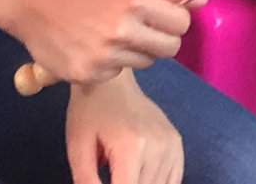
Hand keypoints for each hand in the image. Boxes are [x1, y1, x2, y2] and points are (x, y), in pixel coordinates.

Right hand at [8, 0, 193, 89]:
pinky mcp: (86, 75)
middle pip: (168, 49)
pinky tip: (92, 44)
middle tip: (140, 26)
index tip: (161, 15)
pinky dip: (110, 62)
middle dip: (161, 38)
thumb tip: (203, 0)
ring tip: (111, 32)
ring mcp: (103, 56)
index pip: (181, 23)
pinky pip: (116, 73)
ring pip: (143, 62)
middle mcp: (121, 30)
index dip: (174, 19)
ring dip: (135, 50)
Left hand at [67, 68, 184, 183]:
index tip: (105, 180)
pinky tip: (141, 177)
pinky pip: (174, 179)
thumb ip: (86, 181)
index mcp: (130, 146)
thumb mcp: (77, 148)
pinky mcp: (177, 142)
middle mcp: (157, 146)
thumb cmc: (89, 112)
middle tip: (111, 174)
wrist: (112, 81)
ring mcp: (171, 143)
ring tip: (123, 172)